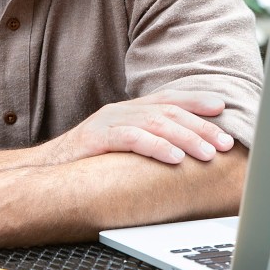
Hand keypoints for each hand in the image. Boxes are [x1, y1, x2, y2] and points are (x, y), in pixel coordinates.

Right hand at [42, 90, 234, 165]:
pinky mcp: (96, 139)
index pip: (169, 98)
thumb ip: (149, 142)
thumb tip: (186, 151)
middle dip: (201, 125)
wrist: (45, 170)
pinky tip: (175, 157)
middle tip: (225, 141)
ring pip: (155, 123)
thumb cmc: (88, 163)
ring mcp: (107, 122)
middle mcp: (121, 111)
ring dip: (186, 138)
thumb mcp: (122, 148)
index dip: (196, 100)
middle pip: (168, 111)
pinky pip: (131, 139)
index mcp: (129, 110)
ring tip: (207, 152)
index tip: (222, 107)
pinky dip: (156, 147)